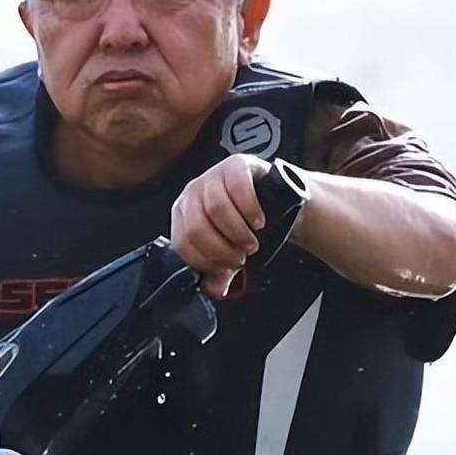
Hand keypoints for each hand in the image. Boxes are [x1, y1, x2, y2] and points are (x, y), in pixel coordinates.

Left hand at [171, 154, 270, 299]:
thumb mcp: (230, 251)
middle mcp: (192, 192)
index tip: (228, 268)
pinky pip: (238, 187)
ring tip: (252, 241)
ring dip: (238, 232)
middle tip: (243, 255)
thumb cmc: (244, 225)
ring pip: (216, 209)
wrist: (273, 199)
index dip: (207, 261)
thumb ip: (219, 273)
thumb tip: (213, 291)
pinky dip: (250, 210)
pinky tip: (259, 221)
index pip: (183, 243)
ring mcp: (212, 175)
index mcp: (182, 214)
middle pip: (197, 227)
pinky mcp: (236, 164)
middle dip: (223, 249)